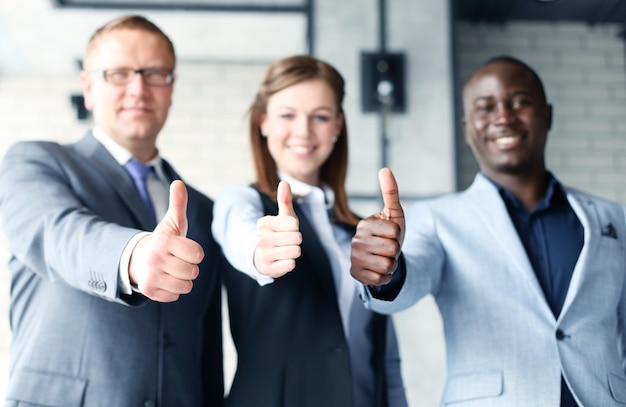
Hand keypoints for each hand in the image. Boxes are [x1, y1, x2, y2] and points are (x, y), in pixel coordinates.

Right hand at [129, 180, 203, 301]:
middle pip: (193, 272)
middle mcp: (155, 258)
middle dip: (189, 267)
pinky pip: (175, 296)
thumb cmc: (164, 241)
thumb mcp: (171, 222)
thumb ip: (178, 204)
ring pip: (186, 286)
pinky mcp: (149, 290)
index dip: (195, 253)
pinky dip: (173, 290)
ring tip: (172, 270)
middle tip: (177, 261)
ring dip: (183, 280)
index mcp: (165, 241)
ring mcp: (151, 275)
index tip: (185, 249)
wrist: (137, 259)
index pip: (198, 254)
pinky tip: (165, 280)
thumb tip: (178, 183)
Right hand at [253, 181, 301, 277]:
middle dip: (296, 240)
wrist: (261, 256)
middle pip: (297, 238)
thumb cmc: (277, 233)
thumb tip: (284, 182)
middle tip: (287, 242)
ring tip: (284, 250)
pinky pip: (290, 264)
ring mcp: (263, 254)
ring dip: (294, 252)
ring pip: (295, 251)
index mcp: (264, 223)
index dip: (295, 228)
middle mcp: (260, 238)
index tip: (286, 230)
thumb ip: (284, 200)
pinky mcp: (267, 269)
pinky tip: (281, 261)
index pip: (294, 223)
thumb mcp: (281, 217)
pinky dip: (289, 263)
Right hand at [350, 168, 404, 285]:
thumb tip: (385, 169)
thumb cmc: (389, 233)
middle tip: (388, 248)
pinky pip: (381, 279)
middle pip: (392, 250)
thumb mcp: (394, 214)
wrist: (381, 257)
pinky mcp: (356, 274)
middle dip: (396, 251)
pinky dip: (385, 277)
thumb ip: (390, 192)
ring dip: (392, 264)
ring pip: (387, 265)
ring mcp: (354, 258)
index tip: (391, 235)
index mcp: (364, 224)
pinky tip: (378, 269)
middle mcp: (356, 241)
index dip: (399, 235)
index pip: (395, 232)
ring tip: (384, 258)